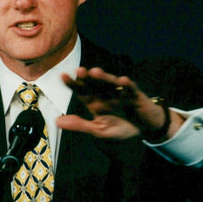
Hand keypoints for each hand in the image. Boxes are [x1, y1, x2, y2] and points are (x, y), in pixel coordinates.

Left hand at [58, 67, 181, 139]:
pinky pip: (130, 89)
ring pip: (110, 83)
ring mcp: (120, 93)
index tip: (62, 76)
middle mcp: (106, 94)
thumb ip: (79, 125)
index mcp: (95, 103)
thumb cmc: (122, 128)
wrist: (146, 130)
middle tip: (78, 71)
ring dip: (103, 77)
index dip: (72, 84)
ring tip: (95, 72)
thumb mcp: (99, 130)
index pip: (81, 91)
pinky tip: (122, 81)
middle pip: (94, 83)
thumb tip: (56, 121)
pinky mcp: (135, 95)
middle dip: (87, 78)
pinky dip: (127, 85)